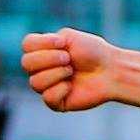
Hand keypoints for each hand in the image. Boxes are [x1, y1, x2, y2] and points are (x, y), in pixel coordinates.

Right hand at [19, 28, 139, 110]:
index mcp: (42, 51)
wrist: (112, 70)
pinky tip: (71, 86)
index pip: (26, 45)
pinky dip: (60, 90)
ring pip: (35, 82)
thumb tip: (33, 53)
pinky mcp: (57, 102)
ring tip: (72, 71)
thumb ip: (47, 39)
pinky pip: (47, 98)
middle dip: (49, 59)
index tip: (63, 43)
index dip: (43, 43)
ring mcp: (48, 86)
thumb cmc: (93, 52)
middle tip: (69, 59)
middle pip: (26, 63)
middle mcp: (41, 69)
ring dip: (56, 74)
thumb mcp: (69, 37)